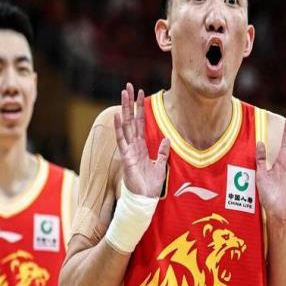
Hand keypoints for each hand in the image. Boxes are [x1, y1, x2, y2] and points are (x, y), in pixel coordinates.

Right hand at [114, 83, 169, 197]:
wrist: (144, 199)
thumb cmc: (150, 184)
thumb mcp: (160, 165)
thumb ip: (163, 152)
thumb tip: (167, 139)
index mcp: (141, 146)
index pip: (139, 122)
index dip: (140, 107)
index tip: (140, 92)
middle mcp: (133, 145)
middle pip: (130, 119)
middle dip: (129, 103)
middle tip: (128, 86)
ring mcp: (128, 150)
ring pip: (125, 125)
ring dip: (124, 109)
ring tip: (123, 94)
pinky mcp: (126, 158)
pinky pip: (122, 141)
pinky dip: (119, 128)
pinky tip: (117, 117)